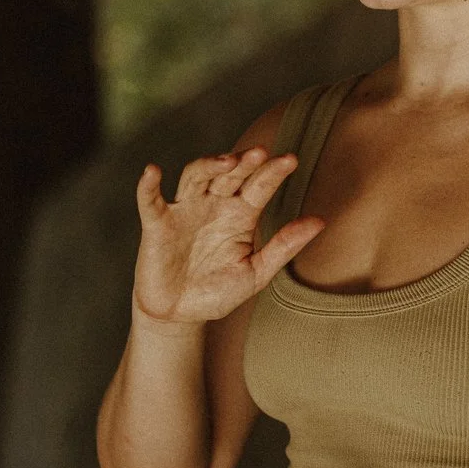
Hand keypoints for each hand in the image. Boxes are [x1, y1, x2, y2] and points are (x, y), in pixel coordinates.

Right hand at [133, 148, 324, 323]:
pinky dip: (148, 185)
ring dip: (209, 166)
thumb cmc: (219, 291)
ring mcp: (186, 211)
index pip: (259, 185)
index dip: (273, 172)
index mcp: (241, 214)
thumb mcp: (257, 272)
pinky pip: (150, 200)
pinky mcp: (158, 224)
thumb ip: (284, 246)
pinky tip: (153, 171)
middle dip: (244, 162)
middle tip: (260, 152)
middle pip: (229, 174)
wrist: (181, 315)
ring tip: (226, 161)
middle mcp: (214, 205)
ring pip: (196, 177)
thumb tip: (320, 221)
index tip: (291, 160)